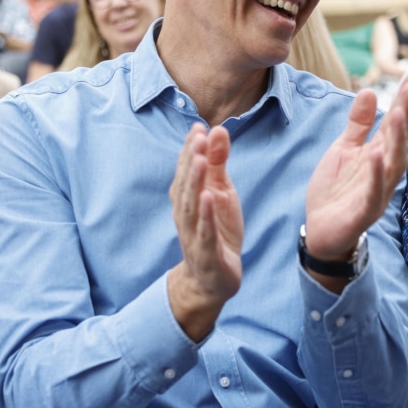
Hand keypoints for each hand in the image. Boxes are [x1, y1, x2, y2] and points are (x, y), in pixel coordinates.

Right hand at [167, 124, 243, 340]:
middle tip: (198, 137)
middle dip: (190, 160)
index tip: (198, 127)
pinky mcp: (206, 254)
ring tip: (198, 160)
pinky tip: (208, 197)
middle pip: (185, 185)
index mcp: (189, 198)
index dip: (191, 149)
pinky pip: (203, 233)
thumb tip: (217, 130)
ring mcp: (193, 235)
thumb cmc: (216, 229)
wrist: (213, 279)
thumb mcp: (221, 192)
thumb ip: (217, 162)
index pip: (187, 170)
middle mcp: (186, 214)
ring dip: (193, 183)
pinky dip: (205, 216)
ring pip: (190, 207)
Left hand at [304, 73, 407, 260]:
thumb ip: (358, 124)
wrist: (321, 230)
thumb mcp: (343, 150)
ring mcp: (376, 193)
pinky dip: (376, 176)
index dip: (404, 101)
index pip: (395, 124)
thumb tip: (370, 91)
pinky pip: (373, 193)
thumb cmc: (336, 189)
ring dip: (397, 142)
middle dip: (406, 114)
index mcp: (378, 155)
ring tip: (397, 115)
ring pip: (393, 166)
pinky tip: (376, 157)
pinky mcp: (363, 212)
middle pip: (399, 141)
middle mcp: (383, 172)